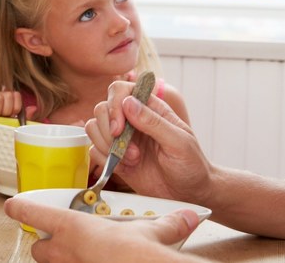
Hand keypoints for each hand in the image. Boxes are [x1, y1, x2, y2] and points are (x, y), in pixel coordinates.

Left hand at [4, 197, 198, 262]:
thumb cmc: (137, 254)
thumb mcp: (151, 233)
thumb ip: (165, 224)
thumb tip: (186, 216)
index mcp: (74, 228)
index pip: (35, 213)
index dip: (20, 208)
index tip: (11, 206)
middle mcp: (65, 251)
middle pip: (39, 248)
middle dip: (45, 245)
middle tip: (58, 242)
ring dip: (56, 261)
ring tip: (73, 258)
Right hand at [86, 81, 209, 202]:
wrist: (188, 193)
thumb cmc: (190, 165)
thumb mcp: (179, 142)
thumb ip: (154, 122)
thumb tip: (128, 103)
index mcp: (151, 108)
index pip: (121, 90)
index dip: (115, 105)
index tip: (119, 127)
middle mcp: (132, 120)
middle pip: (102, 108)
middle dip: (108, 129)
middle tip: (127, 148)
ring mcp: (122, 138)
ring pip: (94, 127)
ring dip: (107, 145)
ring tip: (132, 159)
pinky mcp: (114, 157)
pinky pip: (94, 150)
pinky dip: (104, 160)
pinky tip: (125, 168)